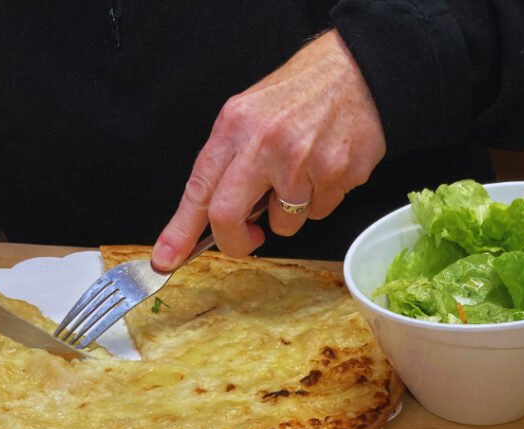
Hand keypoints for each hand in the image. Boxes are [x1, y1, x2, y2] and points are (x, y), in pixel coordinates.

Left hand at [152, 29, 385, 270]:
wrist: (357, 74)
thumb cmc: (304, 95)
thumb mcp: (252, 114)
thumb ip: (232, 161)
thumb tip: (216, 214)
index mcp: (235, 126)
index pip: (198, 188)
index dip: (180, 230)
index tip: (166, 258)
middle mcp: (263, 143)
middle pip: (226, 216)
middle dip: (235, 242)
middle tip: (249, 239)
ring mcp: (300, 162)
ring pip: (283, 223)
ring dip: (290, 213)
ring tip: (304, 174)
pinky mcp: (334, 175)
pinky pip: (319, 212)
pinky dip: (321, 200)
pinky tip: (326, 169)